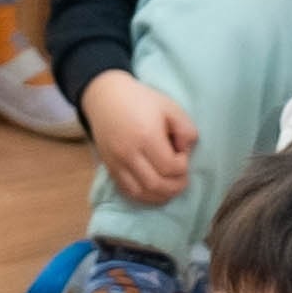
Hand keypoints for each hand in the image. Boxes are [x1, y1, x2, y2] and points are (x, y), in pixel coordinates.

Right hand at [81, 75, 198, 204]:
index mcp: (146, 136)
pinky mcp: (109, 167)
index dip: (183, 166)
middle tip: (182, 175)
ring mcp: (116, 162)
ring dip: (161, 195)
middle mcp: (129, 153)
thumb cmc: (141, 100)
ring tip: (170, 185)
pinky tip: (154, 188)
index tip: (182, 154)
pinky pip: (127, 191)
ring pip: (141, 193)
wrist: (105, 97)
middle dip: (176, 186)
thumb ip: (186, 130)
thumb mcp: (170, 107)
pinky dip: (144, 195)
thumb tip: (185, 152)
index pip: (171, 167)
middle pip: (157, 185)